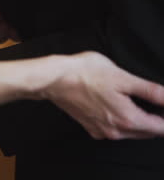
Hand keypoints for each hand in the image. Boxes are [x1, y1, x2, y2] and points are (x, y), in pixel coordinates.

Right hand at [46, 52, 163, 139]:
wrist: (54, 79)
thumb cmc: (85, 74)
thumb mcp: (122, 77)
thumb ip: (150, 91)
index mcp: (127, 118)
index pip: (161, 128)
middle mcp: (115, 131)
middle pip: (148, 133)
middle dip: (157, 121)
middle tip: (157, 104)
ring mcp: (102, 131)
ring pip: (131, 132)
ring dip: (140, 122)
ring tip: (140, 103)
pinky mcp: (91, 127)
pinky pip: (115, 130)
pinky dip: (122, 122)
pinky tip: (119, 107)